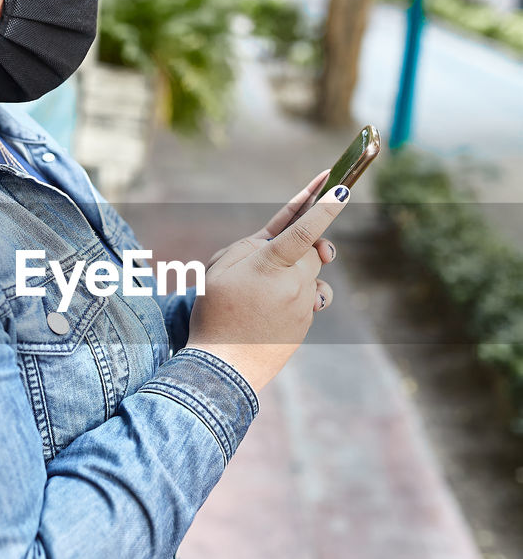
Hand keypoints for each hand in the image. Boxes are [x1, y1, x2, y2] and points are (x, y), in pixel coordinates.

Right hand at [187, 182, 348, 394]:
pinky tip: (268, 310)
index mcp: (269, 265)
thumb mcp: (219, 270)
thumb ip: (249, 246)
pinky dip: (294, 296)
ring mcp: (303, 306)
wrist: (224, 369)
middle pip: (311, 250)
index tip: (342, 188)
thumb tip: (277, 240)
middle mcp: (294, 284)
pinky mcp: (306, 323)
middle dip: (299, 247)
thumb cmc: (215, 315)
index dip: (323, 206)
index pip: (303, 229)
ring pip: (313, 274)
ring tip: (266, 288)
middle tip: (271, 256)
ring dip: (297, 272)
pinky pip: (309, 298)